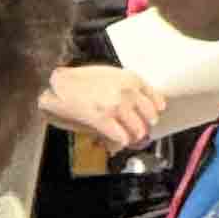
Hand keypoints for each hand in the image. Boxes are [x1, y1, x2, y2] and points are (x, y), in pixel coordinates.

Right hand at [40, 63, 167, 151]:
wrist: (61, 83)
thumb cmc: (82, 79)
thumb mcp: (112, 74)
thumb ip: (129, 87)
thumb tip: (139, 105)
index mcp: (132, 79)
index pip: (157, 102)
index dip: (153, 114)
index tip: (148, 119)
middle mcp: (128, 92)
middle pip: (150, 119)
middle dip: (143, 127)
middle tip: (135, 131)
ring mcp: (117, 106)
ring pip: (138, 131)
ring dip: (131, 137)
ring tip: (124, 138)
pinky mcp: (103, 119)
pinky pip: (122, 138)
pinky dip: (119, 143)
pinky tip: (114, 142)